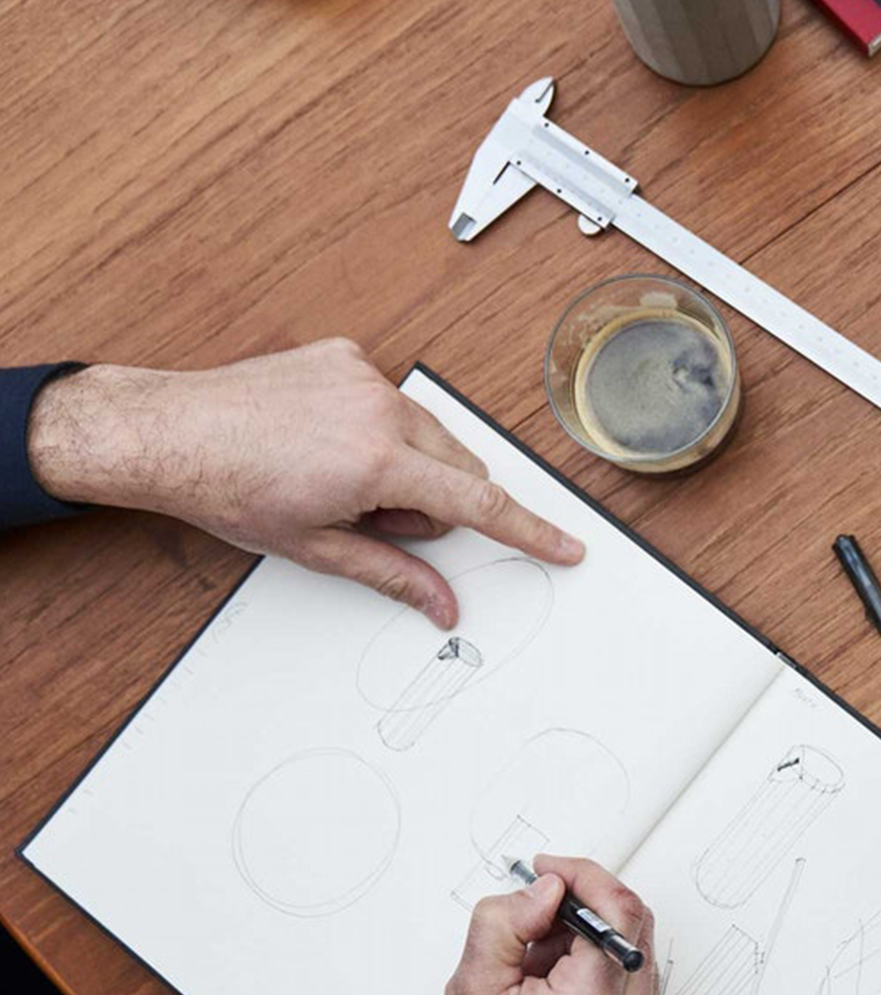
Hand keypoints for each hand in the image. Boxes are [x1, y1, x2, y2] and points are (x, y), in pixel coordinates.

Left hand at [24, 339, 583, 627]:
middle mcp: (379, 410)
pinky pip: (391, 399)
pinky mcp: (344, 356)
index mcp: (377, 462)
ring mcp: (363, 377)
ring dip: (406, 463)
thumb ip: (394, 575)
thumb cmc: (228, 489)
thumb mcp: (317, 548)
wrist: (169, 433)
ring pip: (429, 433)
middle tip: (372, 517)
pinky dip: (376, 426)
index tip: (566, 545)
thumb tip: (441, 605)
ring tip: (340, 477)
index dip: (530, 531)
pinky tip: (326, 438)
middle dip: (433, 500)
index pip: (478, 505)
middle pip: (459, 467)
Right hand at [396, 857, 663, 994]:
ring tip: (538, 967)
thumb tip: (547, 890)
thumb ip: (505, 924)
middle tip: (537, 913)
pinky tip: (558, 991)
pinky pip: (635, 988)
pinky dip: (601, 972)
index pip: (616, 913)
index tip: (550, 872)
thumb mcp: (469, 994)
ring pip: (637, 955)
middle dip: (586, 905)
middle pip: (635, 928)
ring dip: (593, 939)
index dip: (582, 877)